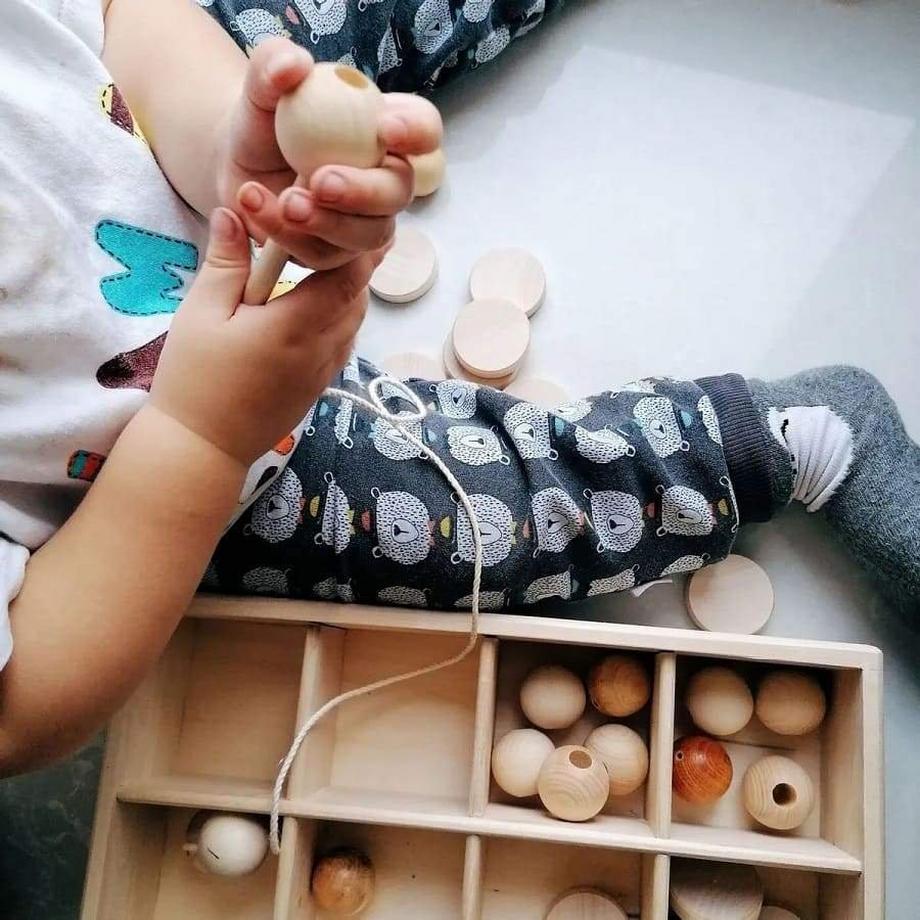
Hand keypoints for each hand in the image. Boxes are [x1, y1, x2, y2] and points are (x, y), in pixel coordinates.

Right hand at [150, 208, 383, 465]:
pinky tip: (308, 306)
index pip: (350, 274)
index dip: (351, 242)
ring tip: (315, 264)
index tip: (337, 218)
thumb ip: (226, 261)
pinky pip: (343, 341)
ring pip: (354, 319)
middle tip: (325, 233)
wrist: (203, 448)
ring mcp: (326, 370)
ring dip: (343, 290)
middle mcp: (325, 348)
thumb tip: (235, 210)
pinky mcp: (320, 386)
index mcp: (299, 325)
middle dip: (348, 262)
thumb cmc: (196, 380)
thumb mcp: (201, 313)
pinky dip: (337, 317)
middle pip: (358, 295)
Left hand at [216, 38, 441, 270]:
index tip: (386, 128)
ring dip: (328, 223)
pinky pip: (323, 255)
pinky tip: (256, 205)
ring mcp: (364, 222)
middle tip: (322, 182)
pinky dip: (288, 235)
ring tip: (286, 202)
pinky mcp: (334, 252)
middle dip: (365, 192)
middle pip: (399, 193)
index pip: (424, 129)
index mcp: (385, 131)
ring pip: (367, 235)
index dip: (416, 132)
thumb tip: (294, 65)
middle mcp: (384, 180)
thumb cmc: (265, 120)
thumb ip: (272, 65)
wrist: (238, 162)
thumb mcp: (261, 86)